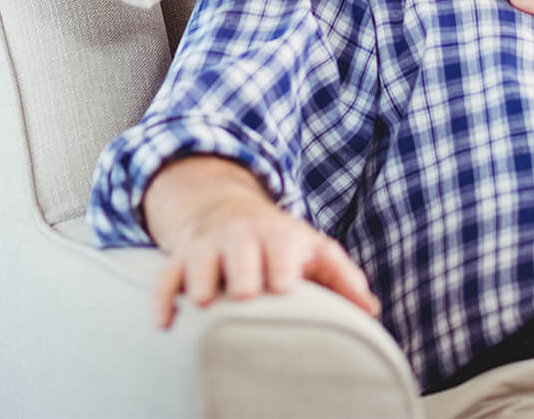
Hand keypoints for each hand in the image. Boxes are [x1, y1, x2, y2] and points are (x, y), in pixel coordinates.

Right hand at [143, 157, 378, 327]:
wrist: (229, 211)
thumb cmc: (283, 243)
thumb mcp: (315, 250)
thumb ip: (343, 277)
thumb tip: (371, 310)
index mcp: (275, 234)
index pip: (278, 244)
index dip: (280, 262)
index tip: (284, 286)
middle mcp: (238, 237)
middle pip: (237, 248)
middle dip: (240, 268)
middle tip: (243, 294)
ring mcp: (206, 247)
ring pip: (198, 259)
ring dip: (199, 279)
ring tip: (203, 304)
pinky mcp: (180, 261)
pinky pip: (166, 277)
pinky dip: (162, 298)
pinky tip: (165, 324)